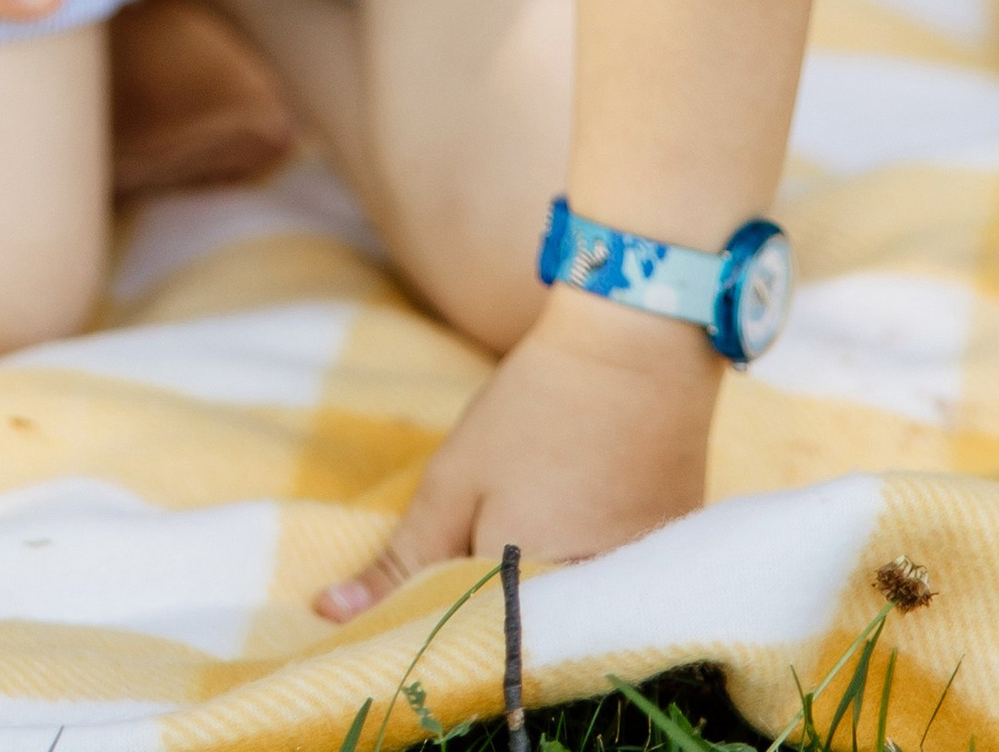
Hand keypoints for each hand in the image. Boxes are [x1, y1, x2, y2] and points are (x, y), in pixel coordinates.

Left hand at [318, 295, 718, 616]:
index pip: (470, 650)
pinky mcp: (669, 570)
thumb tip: (329, 614)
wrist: (637, 348)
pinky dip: (590, 576)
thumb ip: (399, 563)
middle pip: (526, 642)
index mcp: (528, 604)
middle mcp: (593, 617)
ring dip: (542, 597)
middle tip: (488, 542)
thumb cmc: (532, 410)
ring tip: (539, 520)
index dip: (438, 626)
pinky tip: (582, 520)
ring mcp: (641, 595)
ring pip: (570, 621)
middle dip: (492, 614)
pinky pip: (616, 597)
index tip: (417, 598)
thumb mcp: (452, 483)